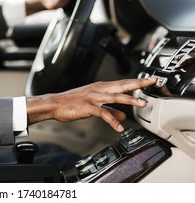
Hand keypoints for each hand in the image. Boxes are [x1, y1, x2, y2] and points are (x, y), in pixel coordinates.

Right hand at [26, 77, 156, 131]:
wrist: (55, 104)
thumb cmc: (72, 103)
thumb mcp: (93, 105)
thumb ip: (111, 110)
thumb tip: (124, 116)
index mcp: (100, 87)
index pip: (122, 83)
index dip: (137, 81)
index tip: (150, 79)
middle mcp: (99, 89)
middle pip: (122, 85)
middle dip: (138, 83)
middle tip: (152, 82)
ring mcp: (93, 97)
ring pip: (115, 97)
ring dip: (129, 99)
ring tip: (142, 103)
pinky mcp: (88, 107)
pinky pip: (103, 113)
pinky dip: (112, 120)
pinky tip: (118, 127)